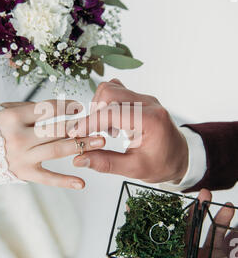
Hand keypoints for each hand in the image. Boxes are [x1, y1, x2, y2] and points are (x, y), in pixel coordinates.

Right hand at [0, 100, 105, 188]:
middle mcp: (17, 137)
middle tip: (100, 124)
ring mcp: (21, 157)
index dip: (66, 106)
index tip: (81, 106)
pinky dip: (65, 181)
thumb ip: (28, 108)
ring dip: (80, 145)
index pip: (46, 109)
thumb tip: (58, 107)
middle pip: (56, 130)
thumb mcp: (2, 111)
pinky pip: (48, 178)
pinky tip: (82, 182)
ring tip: (100, 142)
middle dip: (80, 126)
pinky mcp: (24, 174)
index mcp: (12, 117)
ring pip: (57, 150)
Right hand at [68, 79, 187, 182]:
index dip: (90, 122)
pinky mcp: (140, 99)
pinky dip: (107, 104)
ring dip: (100, 107)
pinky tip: (111, 123)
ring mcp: (145, 98)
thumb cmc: (162, 164)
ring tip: (106, 131)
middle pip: (110, 92)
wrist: (181, 156)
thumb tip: (79, 159)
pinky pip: (117, 91)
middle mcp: (148, 103)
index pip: (113, 112)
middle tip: (93, 134)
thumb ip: (106, 163)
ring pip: (112, 88)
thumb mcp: (135, 169)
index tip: (76, 133)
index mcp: (151, 120)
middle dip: (94, 112)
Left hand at [118, 189, 237, 257]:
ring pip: (200, 226)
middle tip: (181, 195)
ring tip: (207, 196)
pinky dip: (224, 221)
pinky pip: (221, 233)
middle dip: (179, 211)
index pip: (152, 243)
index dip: (144, 225)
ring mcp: (201, 254)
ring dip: (203, 210)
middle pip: (178, 228)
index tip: (134, 207)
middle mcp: (183, 257)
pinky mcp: (219, 253)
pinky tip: (226, 210)